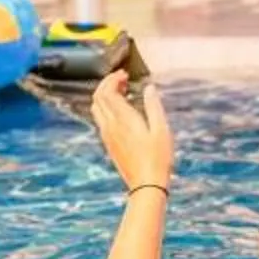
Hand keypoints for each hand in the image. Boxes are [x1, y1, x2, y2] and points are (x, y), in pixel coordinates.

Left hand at [90, 69, 173, 190]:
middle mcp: (111, 126)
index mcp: (123, 119)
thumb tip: (149, 88)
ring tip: (121, 92)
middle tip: (122, 79)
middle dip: (107, 84)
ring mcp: (107, 135)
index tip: (125, 74)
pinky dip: (106, 108)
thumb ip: (153, 106)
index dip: (113, 79)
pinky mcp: (108, 143)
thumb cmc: (158, 158)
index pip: (108, 92)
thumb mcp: (161, 130)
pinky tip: (121, 111)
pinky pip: (100, 119)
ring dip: (105, 95)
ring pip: (96, 108)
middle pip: (98, 97)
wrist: (146, 185)